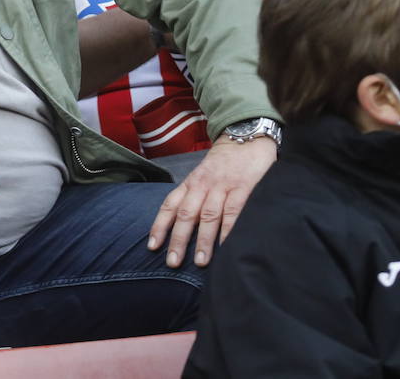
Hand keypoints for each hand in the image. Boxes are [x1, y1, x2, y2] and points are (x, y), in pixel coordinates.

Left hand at [147, 136, 274, 267]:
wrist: (246, 137)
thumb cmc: (223, 162)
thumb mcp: (202, 175)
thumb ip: (194, 195)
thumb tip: (183, 225)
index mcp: (191, 182)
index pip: (170, 205)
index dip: (160, 226)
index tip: (153, 246)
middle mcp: (203, 185)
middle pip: (186, 215)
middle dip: (178, 240)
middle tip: (173, 262)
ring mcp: (223, 187)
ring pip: (209, 216)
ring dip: (203, 241)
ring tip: (201, 263)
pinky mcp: (244, 188)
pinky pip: (234, 212)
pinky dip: (229, 230)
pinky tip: (226, 247)